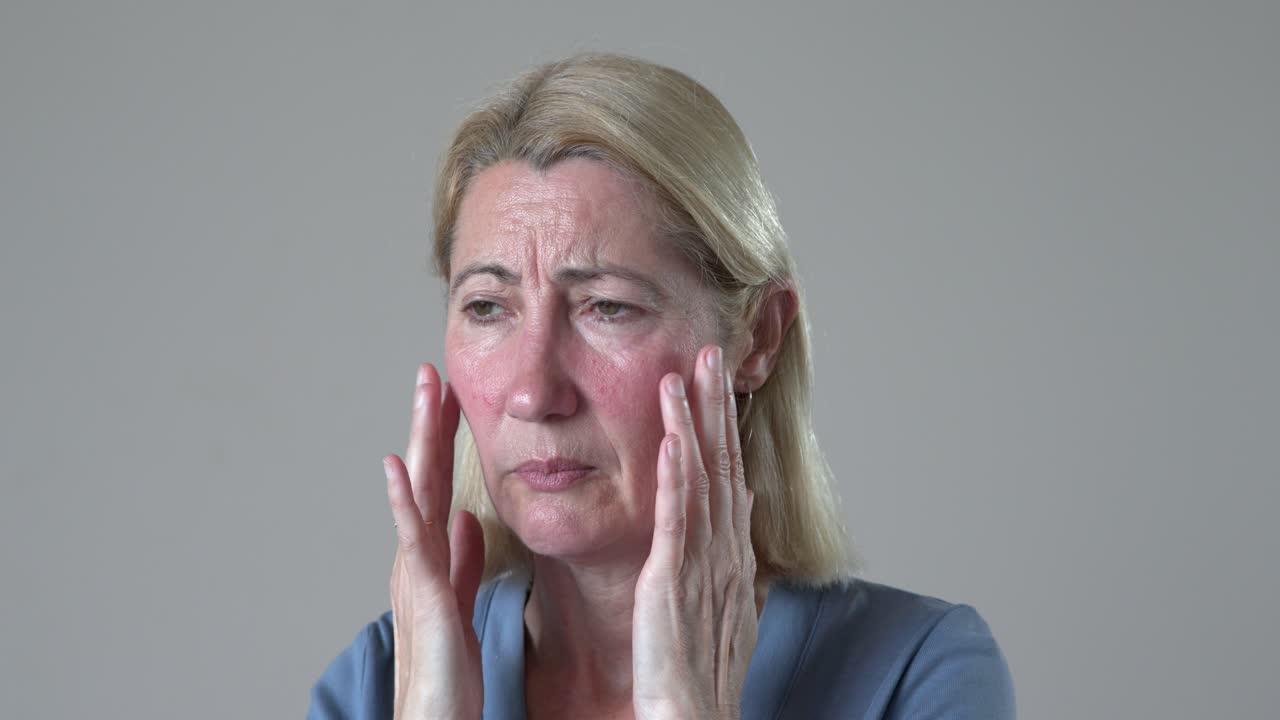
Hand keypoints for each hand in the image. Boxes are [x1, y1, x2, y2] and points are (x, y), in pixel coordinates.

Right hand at [384, 363, 485, 719]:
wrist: (436, 718)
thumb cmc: (449, 671)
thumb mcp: (460, 601)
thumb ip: (463, 561)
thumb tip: (468, 521)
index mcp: (433, 555)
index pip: (440, 483)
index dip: (445, 438)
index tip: (453, 395)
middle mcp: (418, 555)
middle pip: (425, 475)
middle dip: (429, 422)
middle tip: (433, 371)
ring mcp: (415, 571)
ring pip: (416, 491)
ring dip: (418, 439)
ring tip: (423, 392)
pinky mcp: (422, 594)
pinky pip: (411, 540)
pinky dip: (401, 501)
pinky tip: (394, 465)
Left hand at [633, 345, 758, 719]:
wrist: (694, 718)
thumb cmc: (700, 669)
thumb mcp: (723, 597)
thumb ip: (730, 544)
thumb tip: (743, 498)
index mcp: (730, 553)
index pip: (729, 472)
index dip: (724, 422)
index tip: (717, 377)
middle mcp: (724, 550)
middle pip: (724, 462)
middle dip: (718, 404)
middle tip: (713, 349)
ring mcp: (701, 563)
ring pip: (703, 478)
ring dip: (697, 421)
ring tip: (691, 371)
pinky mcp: (674, 579)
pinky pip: (678, 516)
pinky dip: (677, 472)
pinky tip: (674, 434)